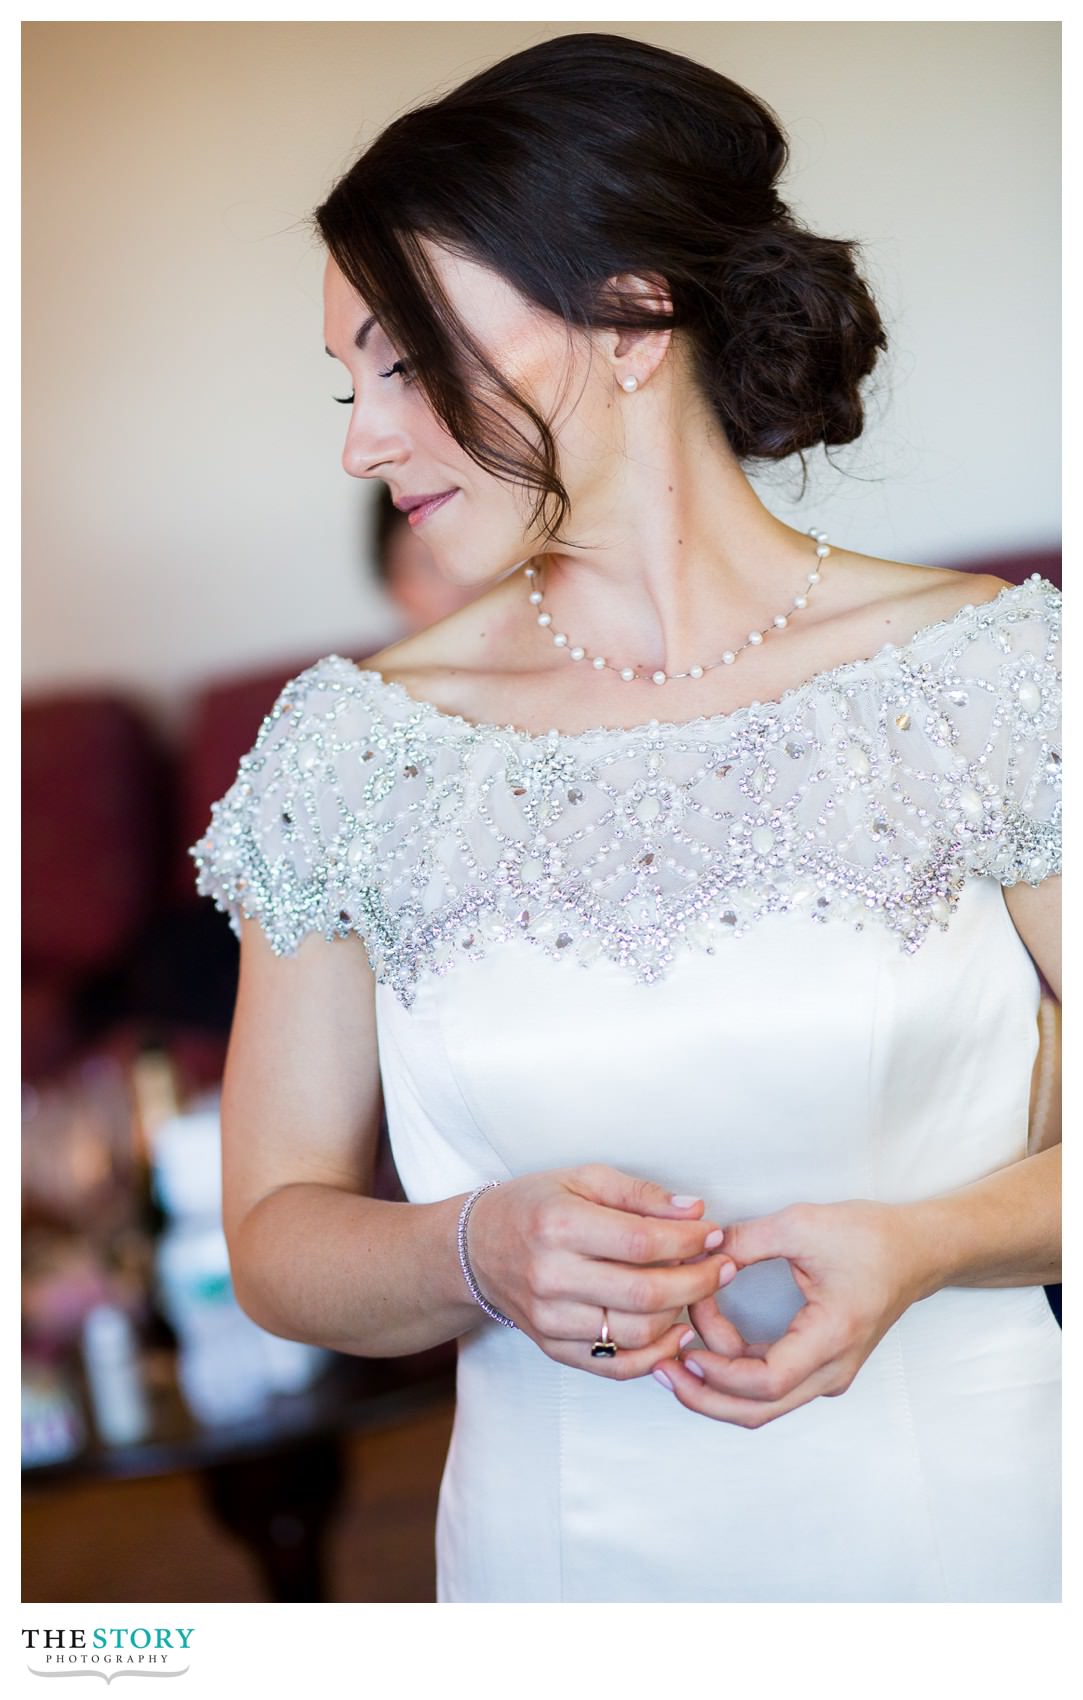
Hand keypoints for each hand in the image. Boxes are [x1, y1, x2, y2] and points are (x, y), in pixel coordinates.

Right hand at [466, 1163, 736, 1378]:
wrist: (476, 1249)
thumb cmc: (535, 1206)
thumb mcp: (583, 1179)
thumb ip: (640, 1195)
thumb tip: (695, 1211)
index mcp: (559, 1225)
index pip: (642, 1242)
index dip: (690, 1242)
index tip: (716, 1235)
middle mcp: (552, 1276)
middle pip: (645, 1293)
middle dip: (699, 1282)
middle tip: (725, 1268)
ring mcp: (550, 1319)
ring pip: (636, 1334)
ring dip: (681, 1316)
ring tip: (698, 1291)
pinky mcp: (553, 1348)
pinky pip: (615, 1366)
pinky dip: (655, 1356)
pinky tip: (677, 1333)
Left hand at [655, 1200, 924, 1425]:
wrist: (917, 1251)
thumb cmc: (872, 1238)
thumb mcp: (803, 1225)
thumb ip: (746, 1241)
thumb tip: (698, 1253)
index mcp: (832, 1338)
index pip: (766, 1381)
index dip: (717, 1371)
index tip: (684, 1343)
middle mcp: (831, 1370)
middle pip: (757, 1410)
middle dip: (703, 1395)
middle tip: (662, 1367)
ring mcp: (826, 1374)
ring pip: (760, 1405)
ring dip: (715, 1385)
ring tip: (675, 1351)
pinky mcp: (818, 1366)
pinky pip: (768, 1386)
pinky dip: (732, 1373)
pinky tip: (704, 1344)